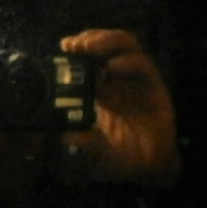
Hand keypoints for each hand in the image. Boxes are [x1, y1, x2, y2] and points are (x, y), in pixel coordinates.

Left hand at [60, 29, 180, 188]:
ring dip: (106, 41)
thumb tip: (51, 133)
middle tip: (73, 45)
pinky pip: (143, 67)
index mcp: (97, 87)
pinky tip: (113, 66)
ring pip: (124, 46)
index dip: (75, 48)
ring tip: (89, 47)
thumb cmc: (115, 155)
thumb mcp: (88, 149)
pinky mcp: (155, 87)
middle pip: (104, 44)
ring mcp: (136, 80)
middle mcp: (116, 78)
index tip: (63, 47)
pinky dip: (128, 63)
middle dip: (89, 38)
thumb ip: (73, 139)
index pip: (86, 56)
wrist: (147, 169)